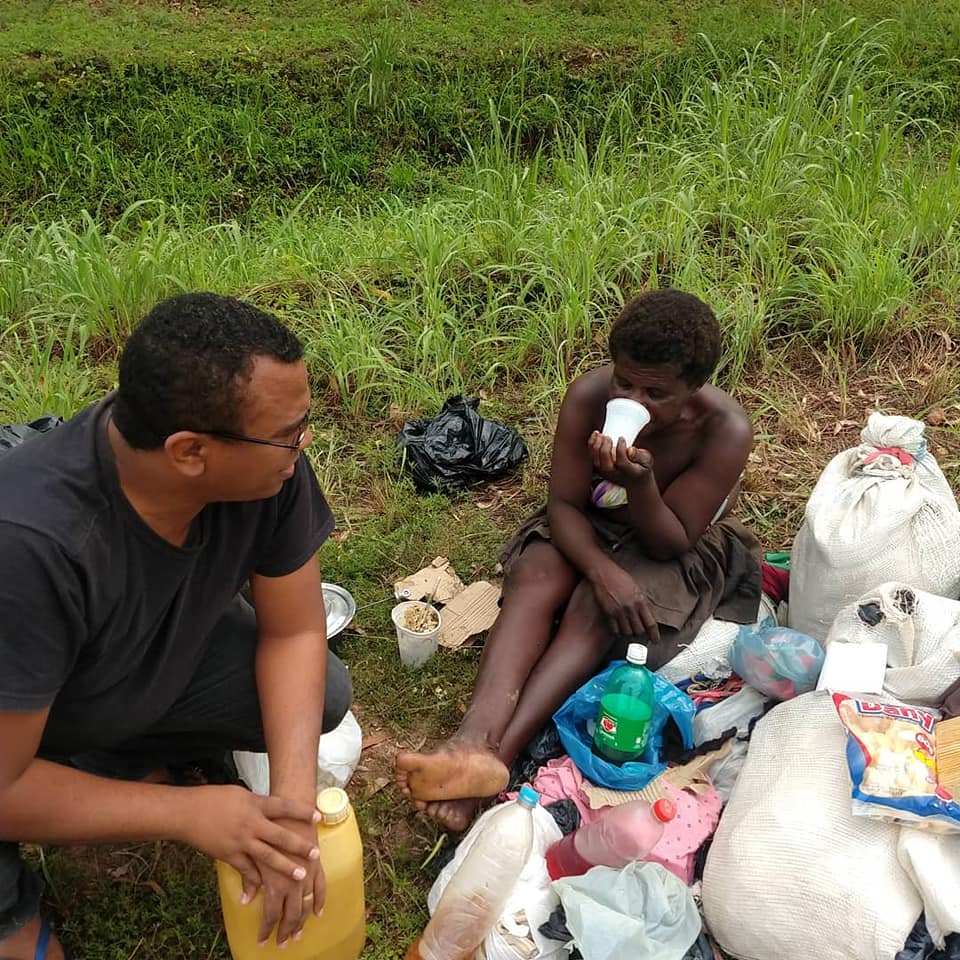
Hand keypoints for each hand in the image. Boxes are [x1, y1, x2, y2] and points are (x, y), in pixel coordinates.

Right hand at [178, 785, 319, 902]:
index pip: (284, 807)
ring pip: (267, 857)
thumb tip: (273, 809)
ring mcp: (241, 841)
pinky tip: (263, 892)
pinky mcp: (229, 855)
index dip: (302, 812)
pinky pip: (246, 870)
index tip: (318, 817)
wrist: (187, 813)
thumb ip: (258, 804)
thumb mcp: (241, 794)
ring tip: (300, 876)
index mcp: (255, 805)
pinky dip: (254, 882)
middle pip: (280, 836)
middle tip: (315, 854)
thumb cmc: (213, 799)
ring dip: (285, 868)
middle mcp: (251, 824)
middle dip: (299, 845)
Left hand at [254, 818, 325, 947]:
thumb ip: (249, 877)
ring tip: (299, 934)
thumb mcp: (251, 851)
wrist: (290, 800)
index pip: (271, 913)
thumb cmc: (271, 832)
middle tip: (283, 945)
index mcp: (274, 876)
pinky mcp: (317, 861)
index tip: (262, 941)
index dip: (267, 929)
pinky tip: (318, 911)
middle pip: (292, 912)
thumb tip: (245, 900)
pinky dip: (321, 899)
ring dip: (303, 921)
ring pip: (307, 902)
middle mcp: (293, 878)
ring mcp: (308, 870)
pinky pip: (322, 883)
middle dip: (287, 931)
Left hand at [588, 432, 653, 485]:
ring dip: (596, 445)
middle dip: (605, 448)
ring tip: (600, 434)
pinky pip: (591, 456)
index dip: (620, 449)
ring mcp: (605, 472)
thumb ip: (640, 455)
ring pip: (596, 460)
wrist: (634, 480)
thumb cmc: (641, 466)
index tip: (621, 438)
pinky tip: (595, 434)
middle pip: (605, 463)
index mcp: (628, 472)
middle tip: (608, 437)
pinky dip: (591, 445)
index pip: (621, 462)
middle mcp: (615, 474)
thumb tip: (630, 450)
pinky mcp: (599, 467)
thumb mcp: (647, 460)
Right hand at [591, 562, 660, 642]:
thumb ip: (642, 602)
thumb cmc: (620, 578)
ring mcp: (619, 611)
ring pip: (627, 632)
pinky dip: (617, 631)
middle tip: (637, 630)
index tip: (655, 639)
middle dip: (639, 632)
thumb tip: (646, 615)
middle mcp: (631, 608)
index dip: (654, 634)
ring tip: (627, 628)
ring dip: (628, 632)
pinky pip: (615, 630)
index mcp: (640, 601)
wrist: (604, 573)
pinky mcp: (608, 613)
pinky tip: (618, 628)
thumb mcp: (636, 588)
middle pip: (639, 630)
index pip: (651, 623)